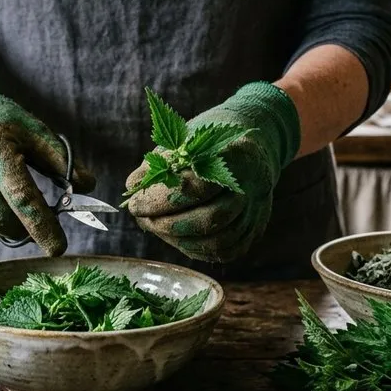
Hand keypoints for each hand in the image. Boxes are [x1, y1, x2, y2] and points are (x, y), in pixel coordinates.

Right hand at [0, 65, 93, 254]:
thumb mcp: (34, 130)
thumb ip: (60, 160)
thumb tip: (87, 186)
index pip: (23, 199)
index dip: (43, 228)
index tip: (58, 248)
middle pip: (2, 221)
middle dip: (25, 231)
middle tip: (38, 225)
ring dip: (4, 230)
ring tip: (13, 212)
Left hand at [125, 82, 299, 262]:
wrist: (253, 142)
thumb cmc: (209, 140)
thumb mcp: (182, 140)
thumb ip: (157, 164)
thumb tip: (131, 189)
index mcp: (237, 156)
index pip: (195, 187)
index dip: (160, 201)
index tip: (135, 205)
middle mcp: (254, 186)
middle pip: (210, 219)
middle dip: (169, 225)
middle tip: (143, 220)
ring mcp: (258, 210)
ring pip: (220, 241)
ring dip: (181, 241)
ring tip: (156, 228)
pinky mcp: (256, 228)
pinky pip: (227, 251)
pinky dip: (199, 250)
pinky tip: (178, 239)